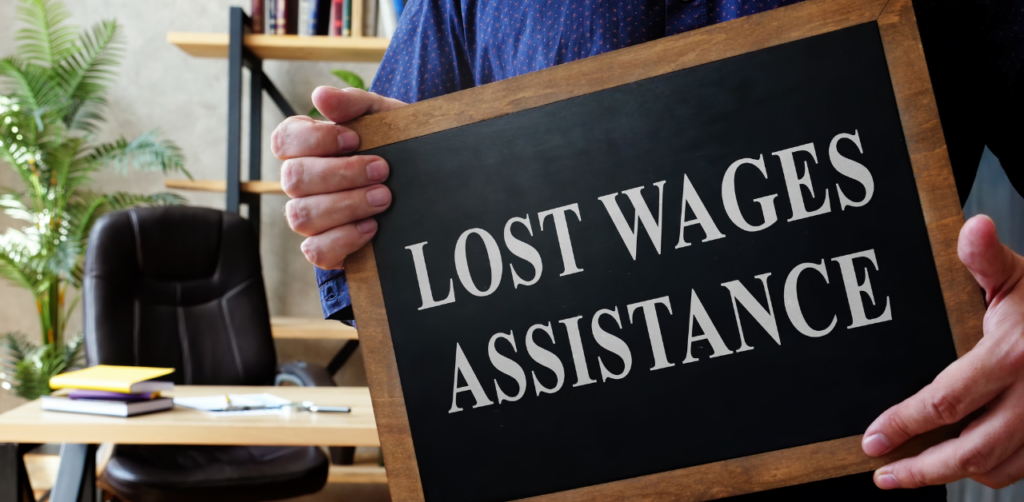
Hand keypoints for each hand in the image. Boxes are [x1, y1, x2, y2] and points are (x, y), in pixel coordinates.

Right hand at [272, 86, 406, 268]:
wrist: (429, 184)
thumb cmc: (397, 145)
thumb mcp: (383, 118)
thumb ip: (353, 104)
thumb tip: (320, 96)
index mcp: (306, 147)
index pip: (284, 140)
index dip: (314, 140)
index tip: (354, 138)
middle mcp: (300, 183)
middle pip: (293, 180)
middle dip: (341, 173)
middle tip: (382, 169)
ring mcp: (310, 217)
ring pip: (301, 216)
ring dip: (346, 205)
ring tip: (384, 198)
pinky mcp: (325, 247)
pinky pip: (315, 251)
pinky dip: (344, 239)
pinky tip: (372, 227)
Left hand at [861, 214, 1023, 488]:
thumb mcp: (1019, 275)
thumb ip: (987, 258)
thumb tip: (972, 226)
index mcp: (1011, 356)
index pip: (944, 402)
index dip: (903, 424)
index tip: (872, 439)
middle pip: (970, 450)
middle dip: (921, 469)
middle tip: (882, 474)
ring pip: (997, 466)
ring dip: (951, 476)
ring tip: (910, 475)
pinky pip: (1022, 467)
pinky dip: (990, 473)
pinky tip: (962, 466)